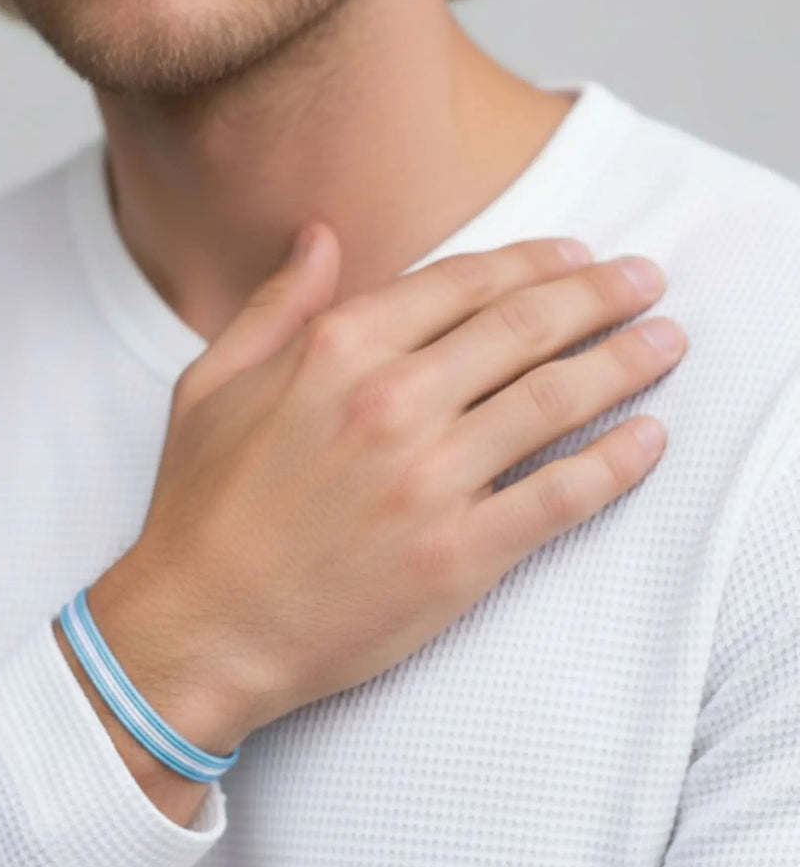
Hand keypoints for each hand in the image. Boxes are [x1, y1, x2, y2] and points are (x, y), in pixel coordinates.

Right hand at [98, 224, 685, 750]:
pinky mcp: (459, 554)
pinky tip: (648, 440)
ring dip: (627, 362)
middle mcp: (391, 400)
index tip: (575, 256)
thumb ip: (275, 304)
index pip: (462, 282)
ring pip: (557, 400)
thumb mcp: (210, 383)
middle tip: (645, 281)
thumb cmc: (200, 508)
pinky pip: (560, 495)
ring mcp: (431, 479)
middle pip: (525, 327)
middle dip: (599, 295)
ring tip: (667, 342)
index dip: (532, 260)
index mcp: (335, 350)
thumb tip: (319, 238)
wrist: (200, 628)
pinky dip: (616, 463)